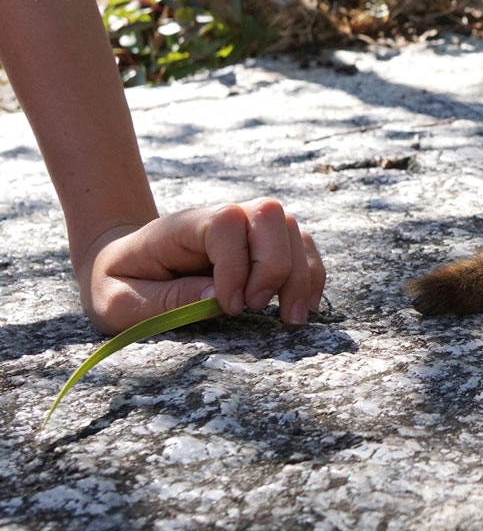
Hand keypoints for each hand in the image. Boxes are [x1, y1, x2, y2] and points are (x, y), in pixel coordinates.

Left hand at [75, 198, 324, 334]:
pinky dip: (311, 276)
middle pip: (269, 216)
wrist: (123, 266)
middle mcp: (222, 218)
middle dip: (275, 266)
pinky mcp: (264, 246)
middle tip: (258, 309)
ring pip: (293, 231)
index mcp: (181, 226)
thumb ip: (166, 300)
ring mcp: (247, 229)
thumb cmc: (118, 284)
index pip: (225, 224)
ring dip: (300, 275)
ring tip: (290, 319)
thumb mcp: (120, 301)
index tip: (230, 307)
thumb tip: (219, 299)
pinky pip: (302, 248)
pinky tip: (304, 307)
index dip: (236, 264)